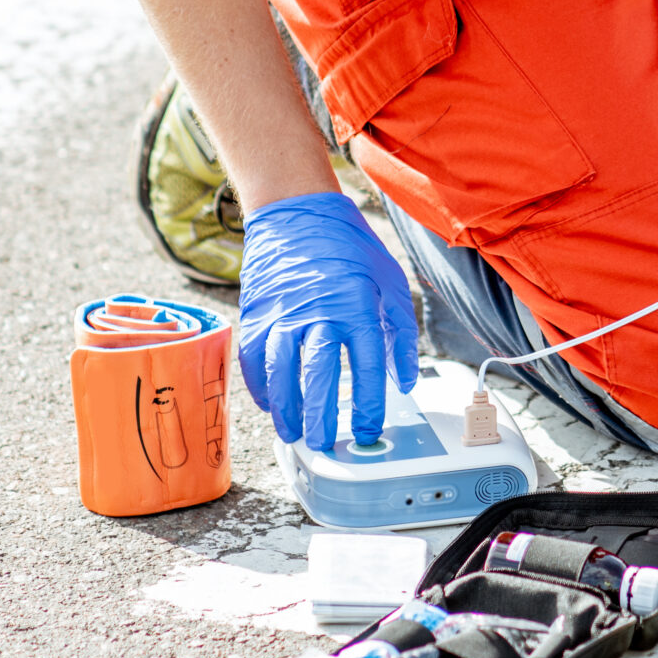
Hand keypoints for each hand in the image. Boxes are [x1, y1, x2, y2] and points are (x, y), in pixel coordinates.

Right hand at [235, 192, 419, 451]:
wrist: (298, 213)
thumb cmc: (349, 248)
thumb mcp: (390, 283)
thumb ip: (400, 335)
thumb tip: (403, 381)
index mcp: (356, 306)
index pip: (365, 366)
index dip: (367, 404)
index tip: (368, 429)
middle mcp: (317, 313)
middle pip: (319, 375)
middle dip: (322, 416)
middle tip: (325, 444)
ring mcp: (282, 314)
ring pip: (281, 371)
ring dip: (287, 408)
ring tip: (294, 434)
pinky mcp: (257, 314)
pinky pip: (254, 359)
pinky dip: (260, 386)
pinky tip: (271, 405)